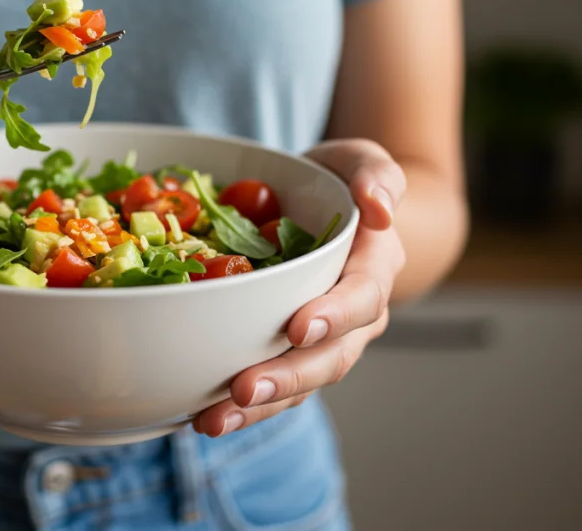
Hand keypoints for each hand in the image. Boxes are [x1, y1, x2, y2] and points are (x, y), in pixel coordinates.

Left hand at [193, 139, 406, 436]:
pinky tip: (201, 417)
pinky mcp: (287, 352)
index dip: (334, 316)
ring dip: (259, 407)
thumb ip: (376, 175)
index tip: (298, 327)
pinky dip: (240, 407)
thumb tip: (380, 208)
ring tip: (213, 421)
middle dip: (287, 377)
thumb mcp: (360, 160)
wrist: (329, 208)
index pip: (361, 297)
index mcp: (373, 268)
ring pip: (299, 383)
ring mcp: (321, 340)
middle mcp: (353, 315)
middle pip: (329, 357)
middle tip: (244, 389)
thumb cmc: (340, 181)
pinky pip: (272, 386)